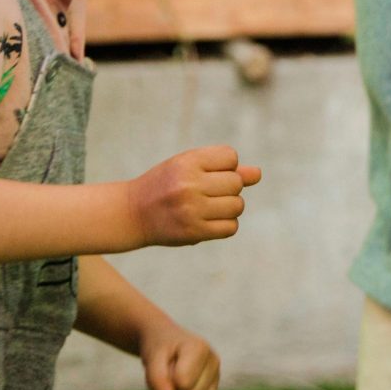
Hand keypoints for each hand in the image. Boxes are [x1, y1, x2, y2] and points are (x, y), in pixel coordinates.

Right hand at [129, 145, 261, 245]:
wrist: (133, 213)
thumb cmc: (166, 185)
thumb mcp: (188, 166)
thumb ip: (223, 168)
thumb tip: (257, 174)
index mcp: (187, 162)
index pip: (230, 156)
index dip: (225, 165)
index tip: (209, 172)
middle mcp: (189, 185)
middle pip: (236, 182)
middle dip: (229, 187)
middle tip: (208, 192)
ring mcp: (192, 210)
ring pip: (237, 205)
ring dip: (229, 207)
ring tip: (210, 206)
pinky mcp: (194, 233)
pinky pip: (231, 227)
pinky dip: (226, 224)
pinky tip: (210, 221)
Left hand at [139, 321, 222, 389]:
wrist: (165, 342)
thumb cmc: (158, 348)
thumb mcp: (151, 357)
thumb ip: (157, 379)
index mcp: (200, 348)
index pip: (183, 383)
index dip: (166, 381)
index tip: (163, 364)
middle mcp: (214, 362)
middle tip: (166, 373)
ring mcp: (216, 377)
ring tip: (173, 382)